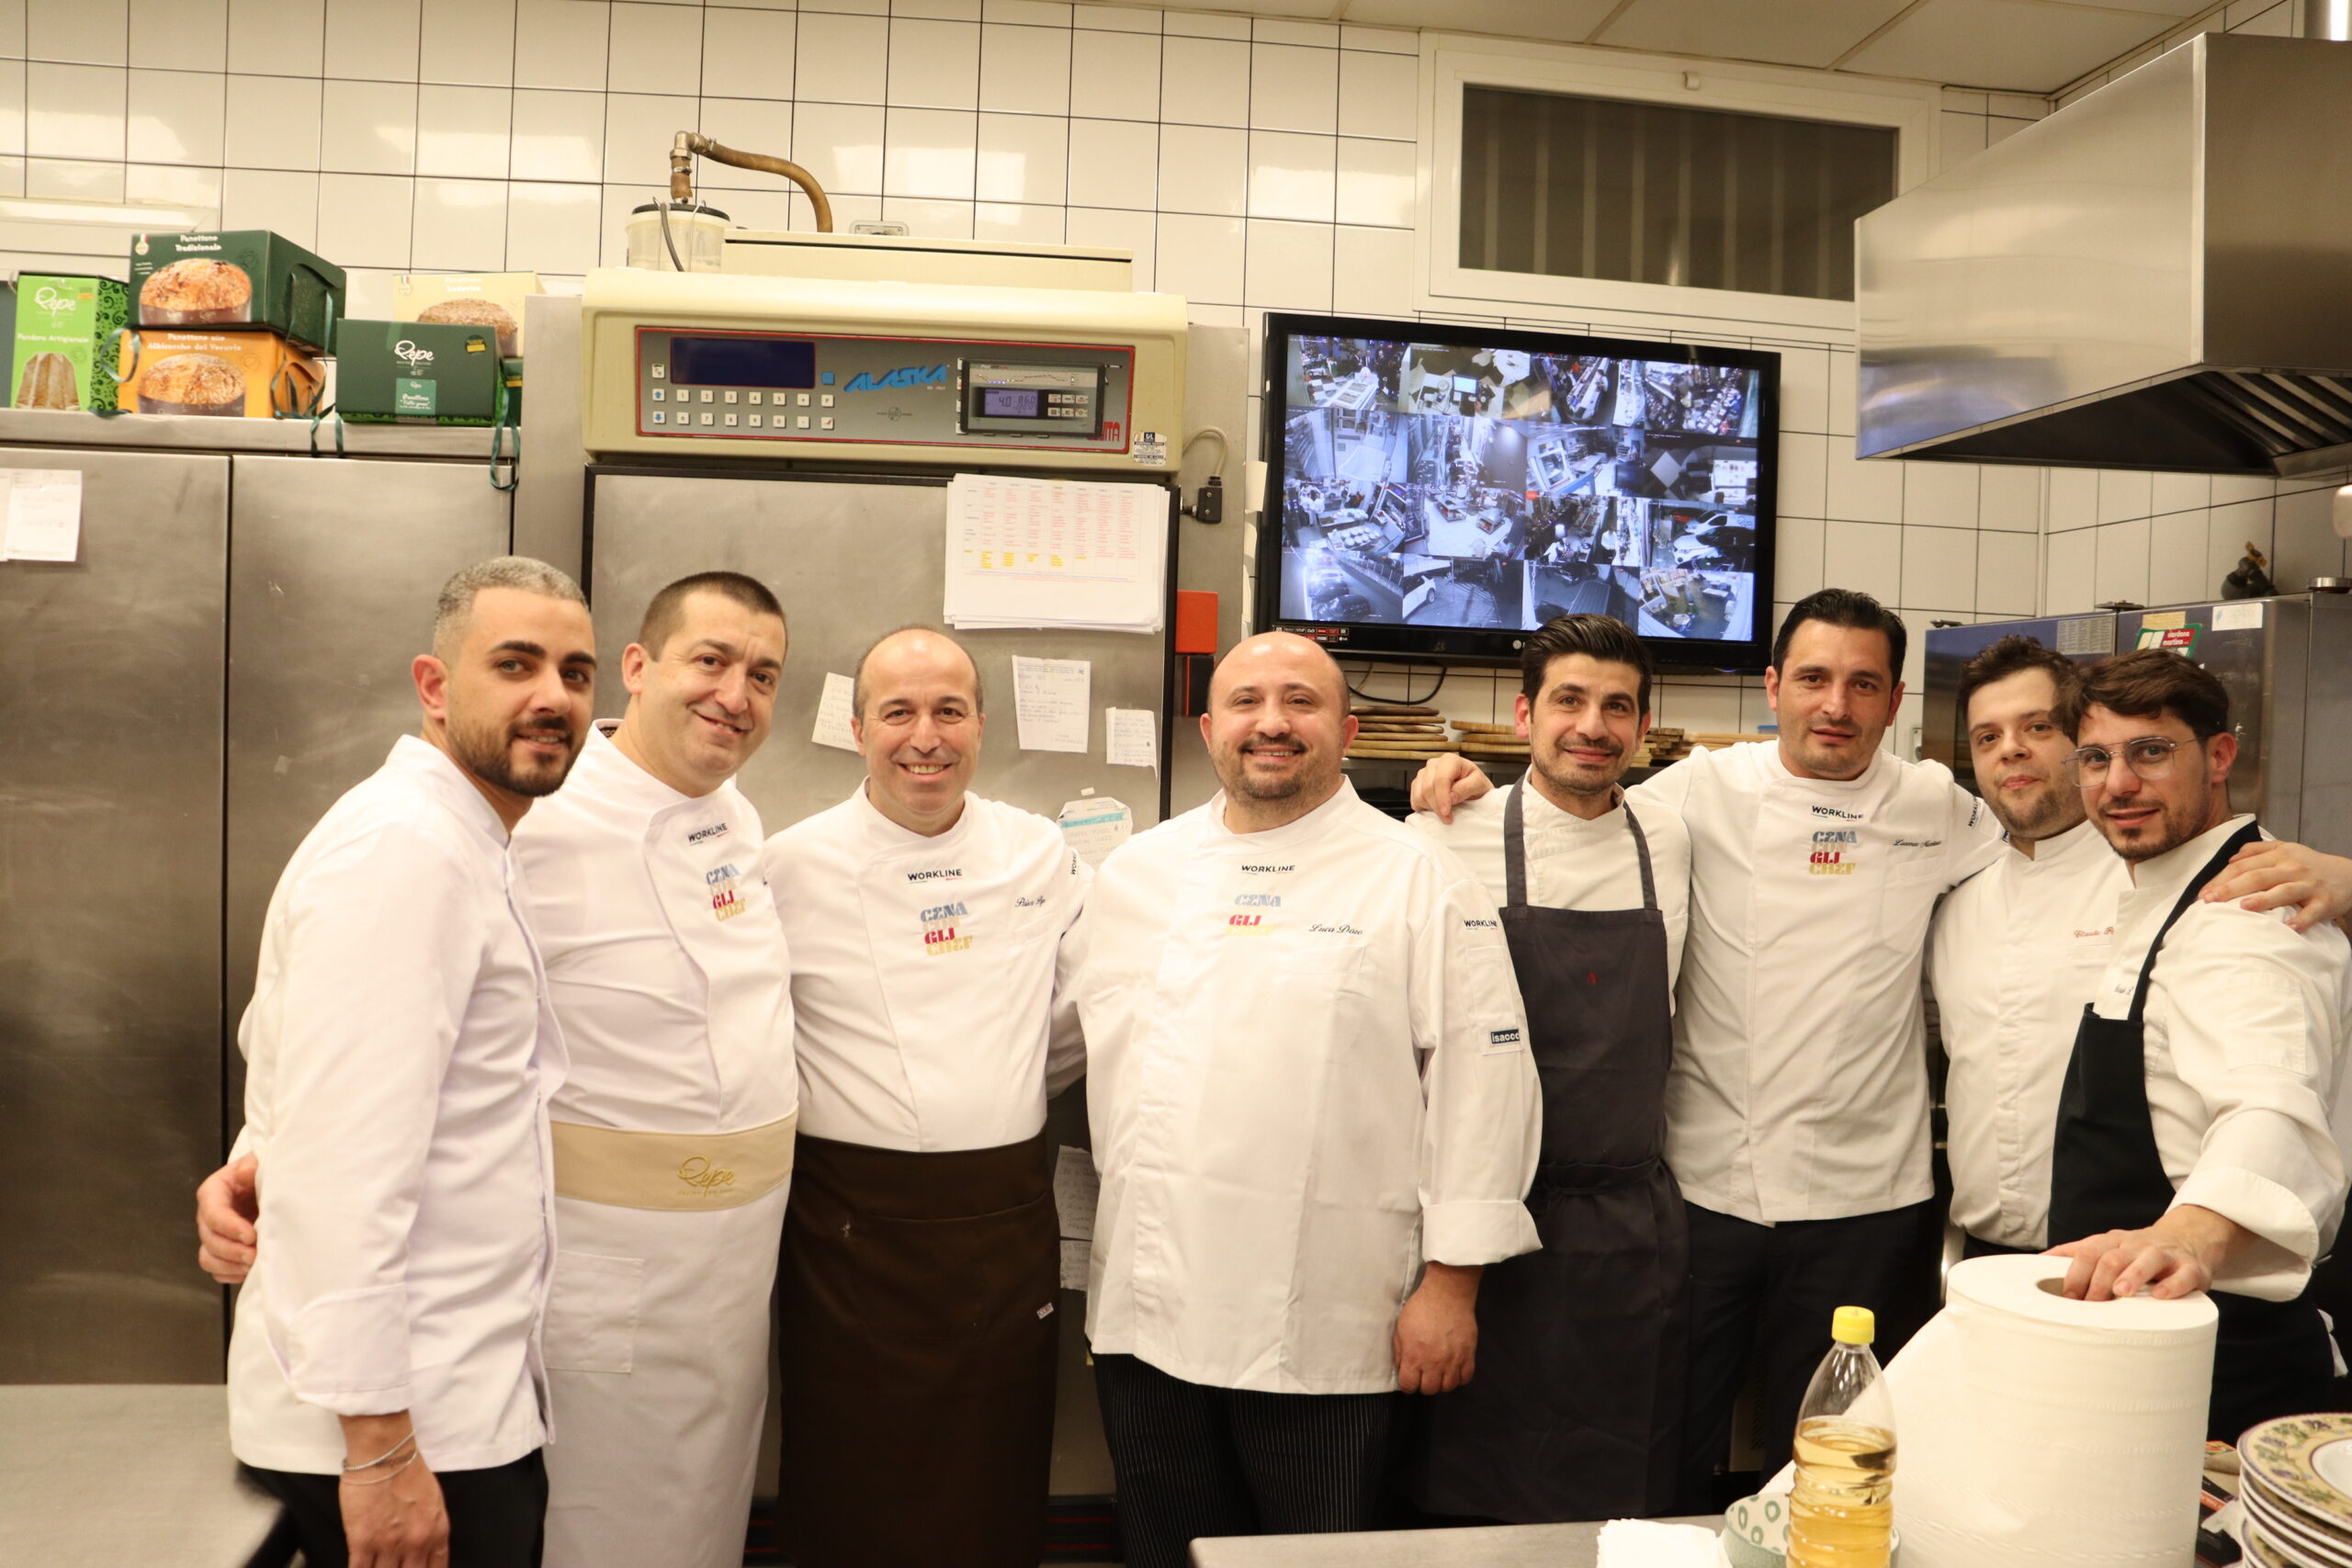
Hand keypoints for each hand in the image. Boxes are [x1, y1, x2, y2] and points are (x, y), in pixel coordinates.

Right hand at [197, 1152, 259, 1284]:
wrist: (272, 1186)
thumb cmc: (263, 1173)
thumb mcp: (260, 1162)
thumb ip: (252, 1165)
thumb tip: (243, 1173)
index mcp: (213, 1192)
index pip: (213, 1213)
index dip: (229, 1227)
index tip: (251, 1236)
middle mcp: (208, 1217)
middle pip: (210, 1239)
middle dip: (232, 1250)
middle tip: (255, 1256)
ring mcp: (214, 1236)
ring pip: (209, 1258)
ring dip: (231, 1266)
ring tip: (254, 1266)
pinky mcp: (223, 1253)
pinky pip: (219, 1271)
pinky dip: (233, 1275)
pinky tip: (251, 1272)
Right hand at [339, 1415, 448, 1567]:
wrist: (385, 1456)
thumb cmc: (409, 1473)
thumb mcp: (434, 1503)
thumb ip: (431, 1530)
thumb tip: (424, 1550)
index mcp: (437, 1533)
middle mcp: (416, 1543)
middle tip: (395, 1566)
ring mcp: (389, 1545)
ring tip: (378, 1565)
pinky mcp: (362, 1542)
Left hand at [1394, 1261, 1480, 1393]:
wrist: (1447, 1294)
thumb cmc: (1421, 1308)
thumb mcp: (1401, 1328)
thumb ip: (1400, 1351)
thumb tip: (1401, 1367)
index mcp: (1414, 1357)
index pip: (1409, 1386)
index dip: (1407, 1384)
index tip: (1409, 1378)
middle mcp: (1434, 1363)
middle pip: (1429, 1390)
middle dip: (1424, 1384)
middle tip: (1424, 1373)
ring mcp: (1453, 1361)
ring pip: (1448, 1387)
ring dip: (1442, 1382)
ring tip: (1439, 1372)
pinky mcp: (1468, 1355)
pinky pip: (1466, 1378)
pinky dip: (1459, 1377)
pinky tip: (1454, 1369)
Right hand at [1408, 756, 1493, 821]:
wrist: (1472, 786)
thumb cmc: (1476, 783)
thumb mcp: (1480, 784)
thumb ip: (1466, 788)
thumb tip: (1451, 797)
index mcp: (1450, 760)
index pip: (1441, 779)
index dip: (1442, 797)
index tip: (1446, 812)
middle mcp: (1434, 764)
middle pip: (1428, 788)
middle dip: (1437, 807)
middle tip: (1448, 819)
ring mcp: (1423, 774)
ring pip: (1419, 795)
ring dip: (1431, 808)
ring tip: (1445, 813)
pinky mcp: (1417, 784)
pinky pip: (1415, 800)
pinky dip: (1424, 808)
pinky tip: (1436, 809)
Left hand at [2045, 1205, 2242, 1300]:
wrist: (2188, 1238)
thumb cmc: (2137, 1251)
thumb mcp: (2107, 1246)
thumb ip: (2076, 1254)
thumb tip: (2038, 1262)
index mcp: (2112, 1242)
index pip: (2088, 1252)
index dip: (2075, 1274)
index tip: (2067, 1297)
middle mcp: (2136, 1245)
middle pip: (2112, 1257)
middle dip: (2098, 1280)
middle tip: (2090, 1304)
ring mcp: (2164, 1255)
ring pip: (2147, 1259)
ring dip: (2132, 1275)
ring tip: (2121, 1292)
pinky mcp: (2191, 1268)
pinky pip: (2183, 1274)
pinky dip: (2172, 1285)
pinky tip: (2160, 1296)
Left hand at [2199, 842, 2351, 933]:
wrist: (2349, 875)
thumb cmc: (2309, 865)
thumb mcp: (2285, 849)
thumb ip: (2257, 850)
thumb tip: (2230, 858)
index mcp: (2279, 855)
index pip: (2243, 866)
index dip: (2221, 878)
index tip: (2202, 893)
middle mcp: (2292, 868)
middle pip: (2257, 877)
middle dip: (2231, 888)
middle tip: (2210, 901)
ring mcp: (2309, 885)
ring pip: (2283, 891)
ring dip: (2264, 900)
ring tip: (2244, 908)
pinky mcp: (2325, 901)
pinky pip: (2312, 912)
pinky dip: (2302, 920)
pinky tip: (2289, 928)